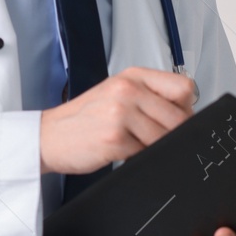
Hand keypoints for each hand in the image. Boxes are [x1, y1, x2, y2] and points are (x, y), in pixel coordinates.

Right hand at [39, 67, 195, 174]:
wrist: (48, 136)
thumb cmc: (85, 118)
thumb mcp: (118, 94)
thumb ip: (150, 97)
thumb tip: (187, 115)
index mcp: (133, 76)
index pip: (184, 88)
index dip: (186, 108)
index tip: (177, 119)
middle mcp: (127, 90)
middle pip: (179, 118)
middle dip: (175, 135)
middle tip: (158, 141)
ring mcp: (120, 114)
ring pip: (165, 138)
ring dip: (157, 149)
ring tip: (138, 146)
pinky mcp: (114, 139)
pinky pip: (146, 154)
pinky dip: (141, 158)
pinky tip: (126, 154)